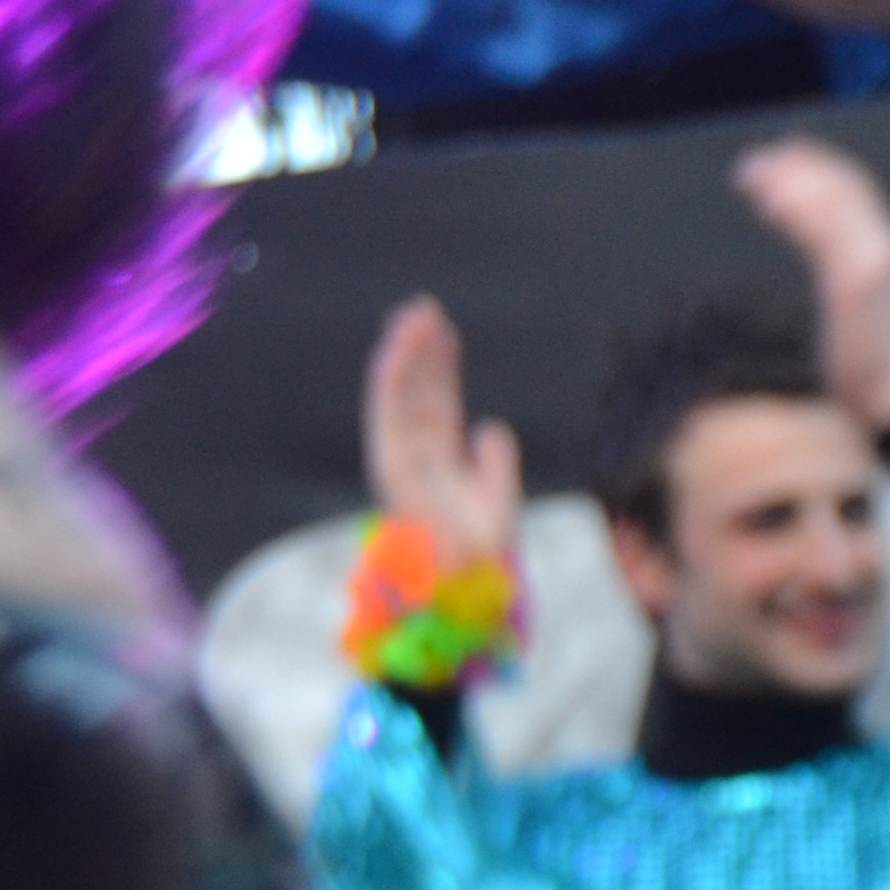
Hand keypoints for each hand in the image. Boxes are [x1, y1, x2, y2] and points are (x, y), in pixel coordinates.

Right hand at [361, 296, 522, 563]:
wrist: (473, 581)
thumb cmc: (486, 550)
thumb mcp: (500, 495)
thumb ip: (497, 461)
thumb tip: (490, 427)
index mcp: (442, 460)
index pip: (439, 402)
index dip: (441, 367)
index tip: (445, 331)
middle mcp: (419, 456)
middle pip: (418, 393)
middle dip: (421, 352)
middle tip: (424, 308)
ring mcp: (404, 461)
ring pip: (400, 398)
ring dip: (404, 357)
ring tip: (411, 317)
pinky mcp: (393, 469)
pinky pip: (389, 418)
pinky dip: (390, 385)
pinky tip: (394, 353)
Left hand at [735, 136, 889, 431]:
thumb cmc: (862, 358)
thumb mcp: (845, 296)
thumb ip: (829, 260)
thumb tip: (796, 231)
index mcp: (883, 245)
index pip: (852, 184)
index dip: (814, 163)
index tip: (774, 157)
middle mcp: (884, 243)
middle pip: (843, 183)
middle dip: (797, 165)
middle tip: (751, 166)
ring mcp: (875, 260)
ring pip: (834, 199)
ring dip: (791, 181)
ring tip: (752, 180)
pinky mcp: (858, 282)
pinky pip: (826, 233)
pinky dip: (798, 211)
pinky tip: (769, 207)